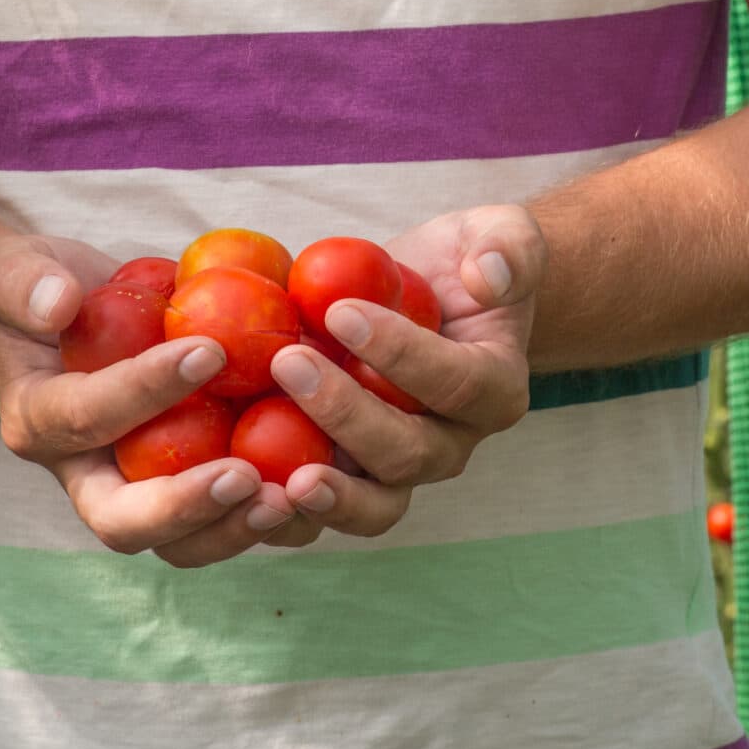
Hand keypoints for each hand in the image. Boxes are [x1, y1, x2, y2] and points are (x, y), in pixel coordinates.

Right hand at [0, 234, 297, 566]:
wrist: (74, 317)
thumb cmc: (44, 289)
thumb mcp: (16, 271)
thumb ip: (24, 284)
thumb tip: (57, 302)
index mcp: (38, 423)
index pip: (84, 419)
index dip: (142, 392)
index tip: (207, 351)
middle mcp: (84, 474)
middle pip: (124, 521)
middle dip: (185, 506)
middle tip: (245, 477)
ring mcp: (138, 490)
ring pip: (182, 543)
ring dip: (236, 528)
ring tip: (293, 496)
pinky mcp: (185, 488)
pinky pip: (224, 519)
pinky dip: (268, 510)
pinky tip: (318, 479)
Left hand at [266, 206, 547, 543]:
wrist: (432, 299)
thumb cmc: (462, 264)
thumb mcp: (497, 236)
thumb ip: (509, 249)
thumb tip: (489, 276)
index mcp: (493, 389)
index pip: (455, 382)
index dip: (401, 354)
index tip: (342, 312)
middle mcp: (451, 441)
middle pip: (410, 454)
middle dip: (347, 415)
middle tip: (289, 363)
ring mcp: (399, 467)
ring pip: (374, 503)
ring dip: (326, 493)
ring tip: (274, 477)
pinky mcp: (351, 474)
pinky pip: (325, 507)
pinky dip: (287, 512)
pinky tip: (240, 487)